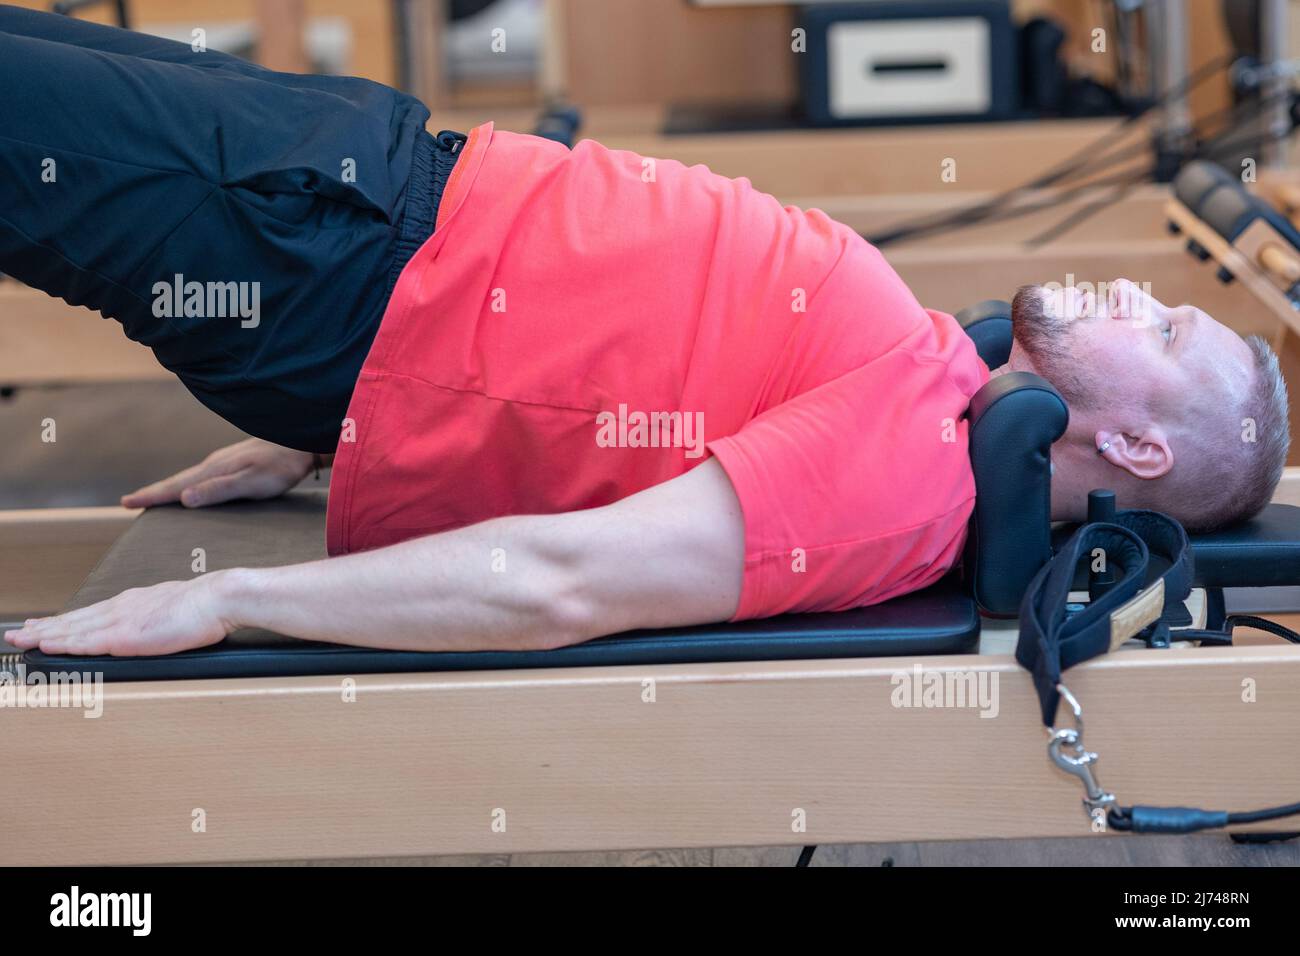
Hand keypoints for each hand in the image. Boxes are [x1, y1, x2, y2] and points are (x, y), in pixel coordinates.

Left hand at [3, 572, 240, 656]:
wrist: (218, 598)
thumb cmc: (206, 607)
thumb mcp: (174, 609)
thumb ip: (156, 618)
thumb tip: (153, 627)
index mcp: (133, 603)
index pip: (90, 614)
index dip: (64, 621)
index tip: (42, 625)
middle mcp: (120, 608)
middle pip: (73, 620)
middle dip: (43, 628)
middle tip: (17, 633)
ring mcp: (121, 621)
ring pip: (72, 630)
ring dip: (43, 636)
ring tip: (19, 640)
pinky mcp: (126, 636)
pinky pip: (86, 642)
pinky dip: (63, 644)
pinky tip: (46, 646)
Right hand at [121, 438, 315, 508]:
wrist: (302, 442)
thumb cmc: (281, 467)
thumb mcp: (252, 483)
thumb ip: (219, 490)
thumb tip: (184, 498)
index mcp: (214, 470)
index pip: (175, 486)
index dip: (151, 496)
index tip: (126, 502)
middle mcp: (214, 463)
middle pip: (177, 480)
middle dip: (153, 492)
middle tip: (129, 501)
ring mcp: (224, 461)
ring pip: (190, 476)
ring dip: (169, 487)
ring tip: (154, 497)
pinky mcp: (235, 462)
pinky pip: (203, 475)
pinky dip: (189, 483)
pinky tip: (193, 488)